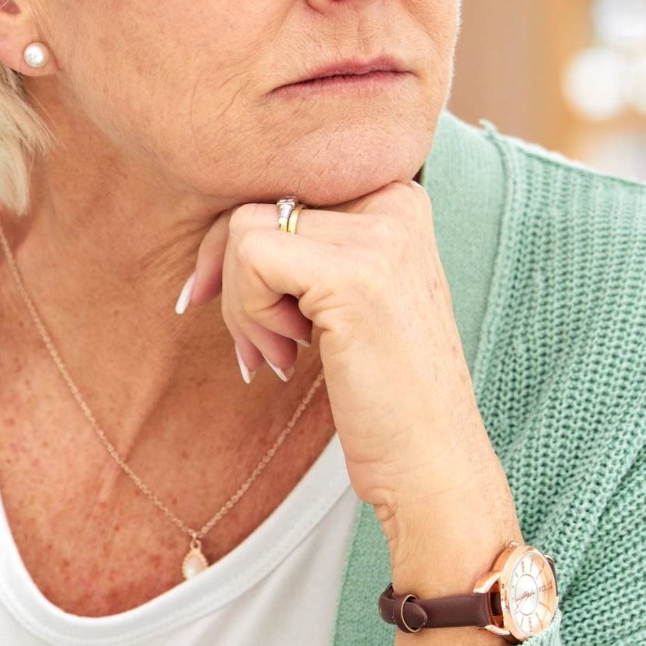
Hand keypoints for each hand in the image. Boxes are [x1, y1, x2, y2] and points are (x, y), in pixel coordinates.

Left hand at [176, 180, 518, 605]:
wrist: (431, 462)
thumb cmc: (383, 390)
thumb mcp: (345, 296)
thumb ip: (304, 246)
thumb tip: (214, 231)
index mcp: (396, 195)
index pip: (282, 183)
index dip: (236, 243)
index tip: (220, 298)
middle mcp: (395, 199)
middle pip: (255, 199)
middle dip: (230, 275)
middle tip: (254, 345)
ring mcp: (379, 233)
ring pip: (243, 228)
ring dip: (242, 304)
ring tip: (281, 355)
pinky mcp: (353, 274)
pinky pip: (251, 258)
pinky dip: (250, 315)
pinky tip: (291, 359)